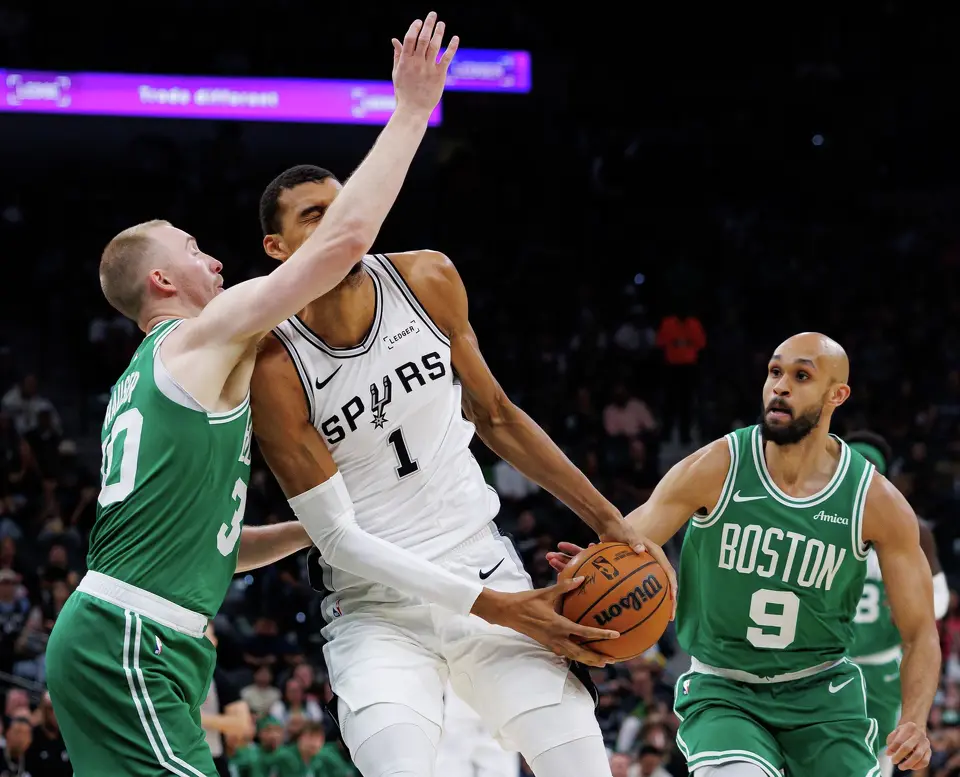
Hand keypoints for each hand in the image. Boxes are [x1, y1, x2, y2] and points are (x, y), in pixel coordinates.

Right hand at [391, 12, 458, 116]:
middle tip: (432, 14)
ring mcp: (428, 69)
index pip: (409, 39)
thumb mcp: (397, 73)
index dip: (414, 28)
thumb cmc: (404, 92)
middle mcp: (416, 63)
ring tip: (442, 23)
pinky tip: (455, 38)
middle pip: (422, 39)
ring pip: (434, 46)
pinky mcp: (439, 75)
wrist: (413, 110)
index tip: (419, 21)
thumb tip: (395, 39)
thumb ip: (398, 56)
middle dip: (428, 25)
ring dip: (439, 32)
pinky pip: (446, 58)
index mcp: (405, 61)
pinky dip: (452, 47)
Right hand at [471, 579, 619, 667]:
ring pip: (573, 656)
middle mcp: (556, 637)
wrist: (507, 612)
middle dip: (596, 658)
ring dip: (587, 659)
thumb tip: (582, 578)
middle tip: (612, 659)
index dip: (601, 634)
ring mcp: (550, 643)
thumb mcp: (546, 592)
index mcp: (558, 625)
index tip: (615, 635)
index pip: (584, 632)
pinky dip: (575, 656)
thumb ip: (565, 586)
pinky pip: (564, 653)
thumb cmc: (526, 601)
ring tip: (601, 662)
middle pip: (580, 653)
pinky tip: (581, 655)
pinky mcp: (546, 644)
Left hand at [547, 538, 678, 620]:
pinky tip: (634, 611)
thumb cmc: (618, 528)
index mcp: (655, 553)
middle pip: (666, 583)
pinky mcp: (635, 570)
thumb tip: (641, 550)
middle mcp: (653, 561)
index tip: (673, 600)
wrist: (609, 526)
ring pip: (654, 587)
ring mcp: (645, 567)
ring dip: (657, 603)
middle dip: (670, 601)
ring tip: (657, 620)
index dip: (673, 586)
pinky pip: (640, 586)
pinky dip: (640, 597)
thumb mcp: (626, 533)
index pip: (668, 571)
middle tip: (669, 617)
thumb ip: (633, 540)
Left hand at [886, 720, 930, 770]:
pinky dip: (917, 766)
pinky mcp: (929, 751)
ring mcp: (925, 743)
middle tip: (893, 761)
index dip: (892, 748)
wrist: (917, 728)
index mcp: (909, 727)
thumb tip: (889, 753)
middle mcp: (919, 735)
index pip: (899, 740)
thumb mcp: (896, 731)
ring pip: (918, 756)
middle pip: (908, 747)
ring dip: (908, 764)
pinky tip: (910, 767)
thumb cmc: (903, 732)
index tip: (887, 754)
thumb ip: (891, 741)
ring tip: (901, 767)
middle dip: (899, 756)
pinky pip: (925, 761)